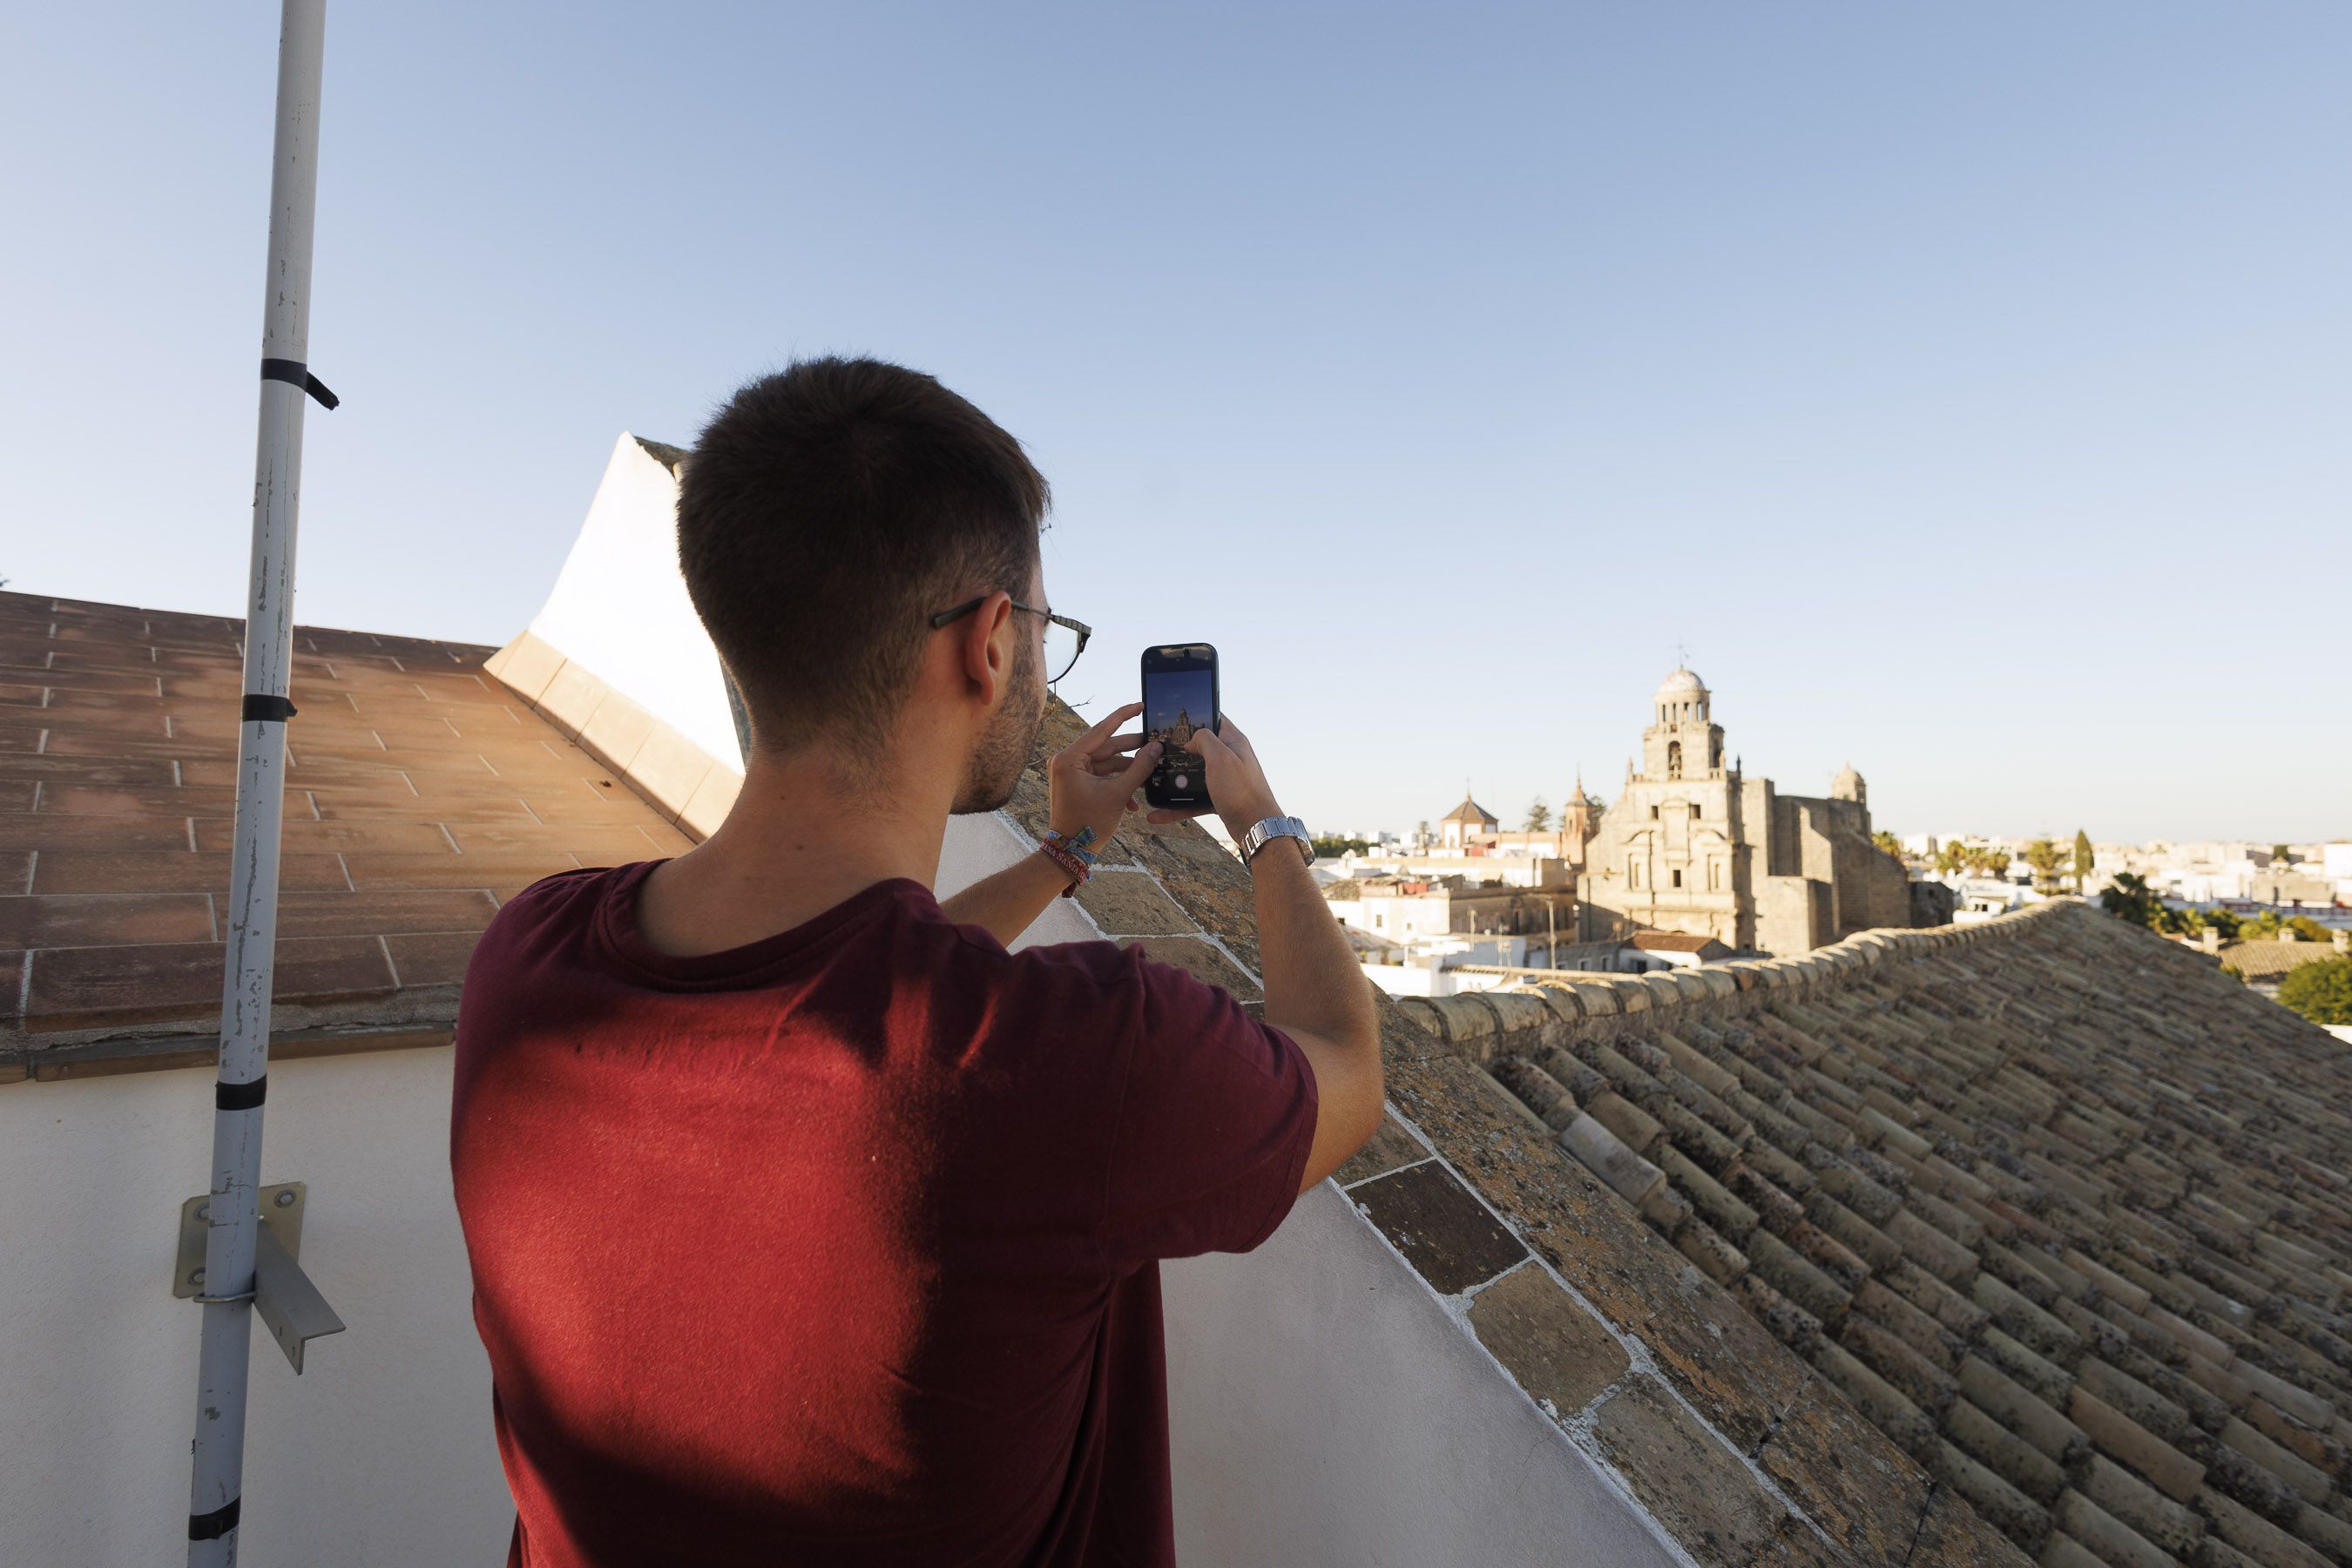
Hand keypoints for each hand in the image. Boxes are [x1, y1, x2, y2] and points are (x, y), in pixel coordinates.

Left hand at [1047, 701, 1160, 849]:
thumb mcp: (1118, 794)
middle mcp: (1067, 761)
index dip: (1123, 716)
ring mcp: (1071, 773)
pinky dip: (1118, 783)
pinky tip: (1134, 800)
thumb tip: (1156, 747)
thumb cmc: (1088, 824)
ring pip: (1107, 762)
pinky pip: (1102, 776)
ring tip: (1151, 772)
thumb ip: (1139, 768)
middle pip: (1106, 747)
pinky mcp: (1077, 783)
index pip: (1101, 729)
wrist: (1070, 852)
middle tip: (1155, 743)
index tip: (1140, 705)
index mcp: (1069, 758)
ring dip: (1128, 771)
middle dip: (1131, 749)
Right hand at [1148, 715, 1282, 845]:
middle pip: (1199, 748)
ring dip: (1174, 781)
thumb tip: (1191, 740)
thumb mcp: (1221, 757)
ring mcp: (1223, 778)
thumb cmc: (1241, 791)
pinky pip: (1193, 799)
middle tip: (1157, 752)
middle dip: (1179, 751)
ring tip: (1152, 784)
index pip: (1214, 718)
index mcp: (1232, 741)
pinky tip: (1158, 814)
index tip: (1174, 719)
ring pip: (1193, 775)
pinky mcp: (1218, 797)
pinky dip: (1177, 806)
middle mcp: (1229, 757)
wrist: (1255, 827)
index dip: (1196, 716)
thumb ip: (1205, 740)